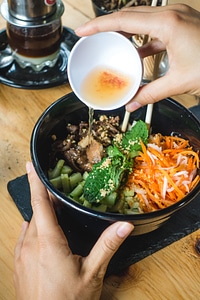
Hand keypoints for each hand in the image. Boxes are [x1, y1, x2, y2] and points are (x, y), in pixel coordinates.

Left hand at [14, 162, 133, 299]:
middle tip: (59, 193)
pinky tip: (45, 235)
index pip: (40, 203)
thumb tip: (124, 226)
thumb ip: (107, 246)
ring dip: (41, 216)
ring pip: (31, 225)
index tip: (29, 166)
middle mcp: (30, 244)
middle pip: (37, 212)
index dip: (35, 182)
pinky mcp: (18, 264)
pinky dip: (35, 229)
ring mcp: (21, 255)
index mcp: (48, 242)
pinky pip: (25, 237)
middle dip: (47, 201)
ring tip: (54, 212)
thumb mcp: (92, 274)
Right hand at [75, 4, 199, 110]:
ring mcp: (178, 18)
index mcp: (167, 24)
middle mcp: (172, 15)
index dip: (98, 25)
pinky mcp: (182, 26)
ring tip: (109, 44)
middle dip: (107, 25)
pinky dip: (142, 40)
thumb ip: (150, 94)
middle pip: (130, 14)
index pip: (124, 20)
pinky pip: (154, 29)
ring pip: (142, 19)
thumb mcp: (179, 82)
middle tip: (90, 36)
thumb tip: (132, 105)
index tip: (82, 30)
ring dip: (124, 31)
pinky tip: (136, 52)